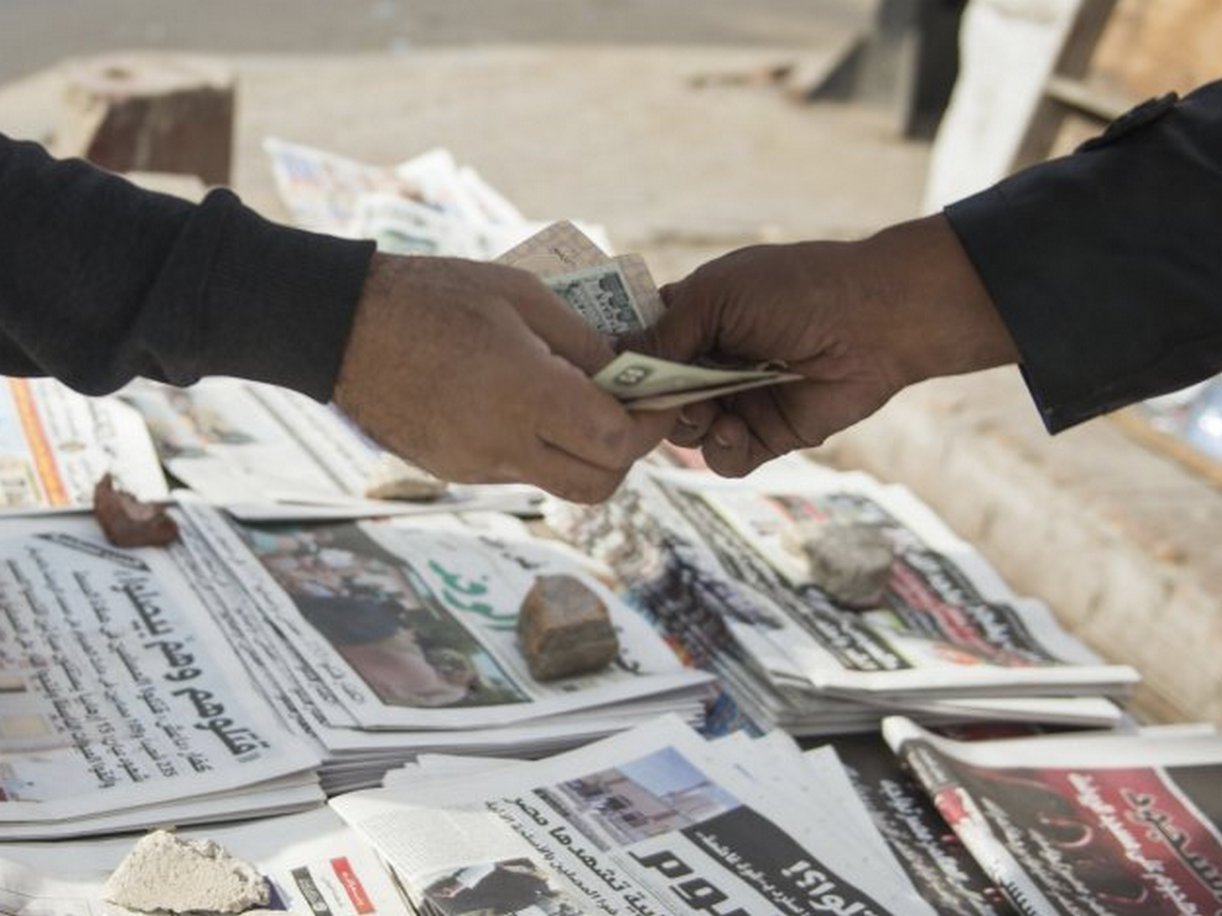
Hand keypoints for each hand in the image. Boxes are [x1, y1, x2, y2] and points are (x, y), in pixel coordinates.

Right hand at [334, 254, 673, 502]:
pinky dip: (538, 449)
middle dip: (624, 455)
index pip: (615, 443)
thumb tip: (624, 370)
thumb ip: (581, 339)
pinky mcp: (453, 469)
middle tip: (625, 413)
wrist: (341, 327)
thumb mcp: (520, 294)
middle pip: (598, 485)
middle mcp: (503, 444)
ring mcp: (475, 464)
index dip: (647, 426)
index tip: (653, 399)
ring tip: (572, 402)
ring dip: (581, 454)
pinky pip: (516, 472)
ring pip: (557, 483)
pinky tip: (521, 404)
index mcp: (525, 396)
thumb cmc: (433, 295)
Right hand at [634, 214, 1017, 475]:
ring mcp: (736, 399)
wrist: (875, 320)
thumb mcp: (716, 296)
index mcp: (692, 318)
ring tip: (708, 413)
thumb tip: (615, 363)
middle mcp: (709, 362)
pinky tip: (733, 429)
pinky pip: (724, 458)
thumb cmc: (796, 289)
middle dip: (652, 403)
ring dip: (688, 427)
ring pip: (684, 433)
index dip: (621, 365)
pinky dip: (721, 450)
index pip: (638, 348)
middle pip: (654, 398)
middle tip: (663, 400)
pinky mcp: (767, 433)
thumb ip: (665, 333)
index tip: (604, 377)